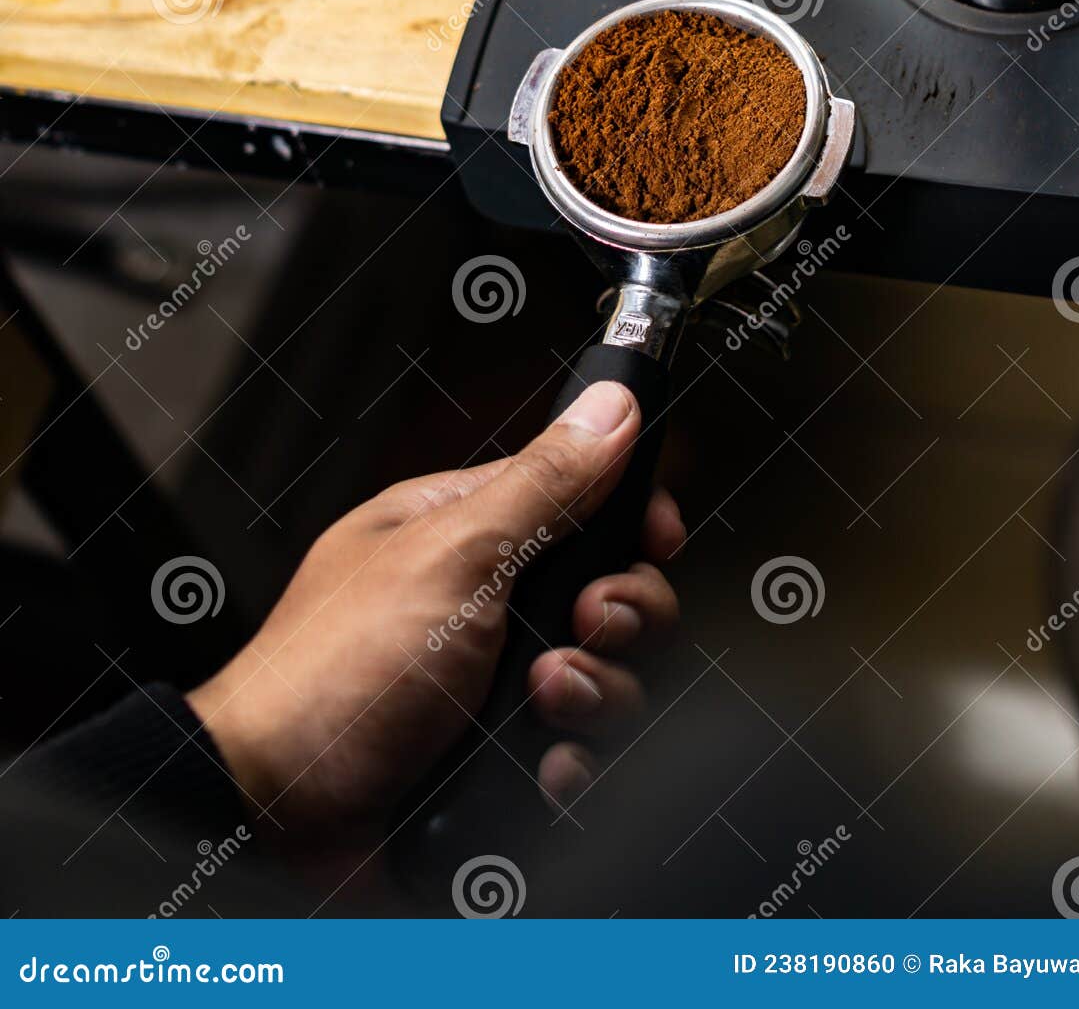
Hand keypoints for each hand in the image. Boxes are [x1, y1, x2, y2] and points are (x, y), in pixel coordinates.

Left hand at [187, 381, 681, 836]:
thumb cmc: (330, 675)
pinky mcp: (500, 759)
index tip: (654, 539)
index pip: (584, 500)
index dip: (632, 518)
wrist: (275, 820)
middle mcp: (487, 603)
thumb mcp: (452, 557)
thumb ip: (543, 485)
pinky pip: (580, 753)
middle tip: (582, 628)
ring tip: (541, 702)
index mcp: (467, 532)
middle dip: (618, 617)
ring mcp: (493, 684)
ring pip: (607, 677)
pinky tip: (540, 766)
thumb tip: (608, 407)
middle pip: (611, 593)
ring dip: (594, 694)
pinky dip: (573, 764)